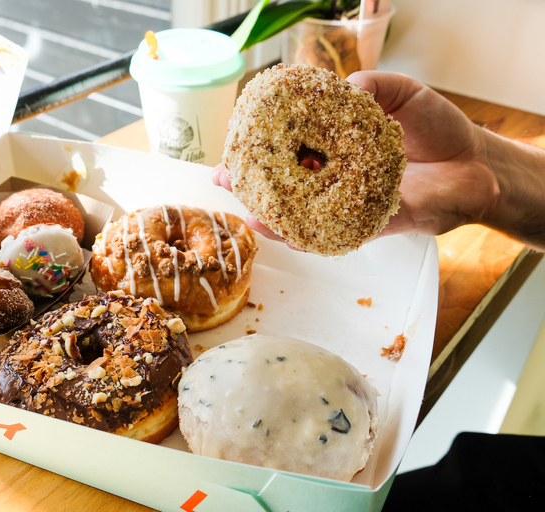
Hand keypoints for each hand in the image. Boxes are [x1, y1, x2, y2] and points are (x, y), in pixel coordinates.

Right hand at [213, 71, 504, 244]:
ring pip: (299, 215)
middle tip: (222, 180)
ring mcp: (345, 205)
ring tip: (246, 212)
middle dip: (249, 185)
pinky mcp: (365, 226)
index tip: (233, 145)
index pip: (287, 147)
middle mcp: (332, 177)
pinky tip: (283, 234)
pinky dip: (305, 238)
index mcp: (333, 146)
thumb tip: (339, 89)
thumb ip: (368, 87)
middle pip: (283, 185)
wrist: (475, 165)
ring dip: (270, 216)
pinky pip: (330, 237)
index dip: (258, 148)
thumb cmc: (437, 128)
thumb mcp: (400, 92)